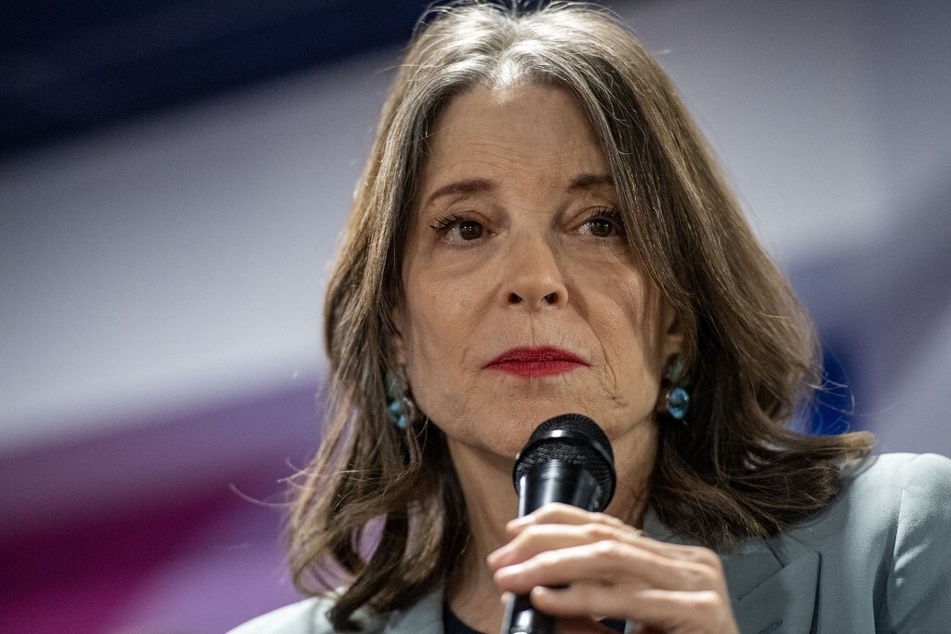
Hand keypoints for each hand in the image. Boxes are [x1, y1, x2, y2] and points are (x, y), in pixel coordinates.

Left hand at [487, 503, 737, 633]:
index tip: (514, 529)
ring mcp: (698, 583)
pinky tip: (547, 599)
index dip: (557, 522)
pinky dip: (580, 598)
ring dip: (552, 566)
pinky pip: (627, 599)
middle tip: (502, 559)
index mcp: (673, 561)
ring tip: (514, 578)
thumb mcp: (626, 630)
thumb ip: (587, 613)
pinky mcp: (699, 611)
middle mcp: (689, 563)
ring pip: (611, 559)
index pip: (608, 526)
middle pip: (604, 537)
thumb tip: (533, 592)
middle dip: (544, 544)